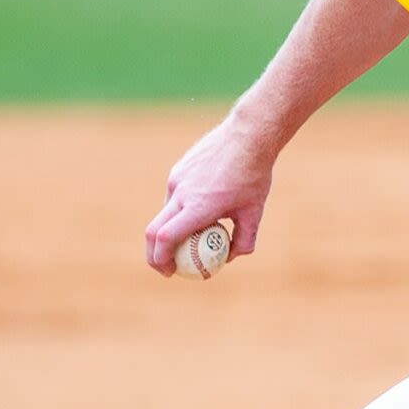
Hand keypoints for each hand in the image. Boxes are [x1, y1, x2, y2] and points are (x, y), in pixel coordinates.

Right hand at [144, 115, 275, 275]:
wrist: (248, 135)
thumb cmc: (254, 175)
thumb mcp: (254, 212)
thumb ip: (245, 239)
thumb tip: (231, 257)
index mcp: (198, 207)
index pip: (166, 238)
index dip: (161, 260)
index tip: (169, 272)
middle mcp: (182, 193)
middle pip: (153, 231)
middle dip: (154, 254)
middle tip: (166, 267)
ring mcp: (177, 179)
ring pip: (164, 212)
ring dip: (170, 231)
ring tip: (191, 238)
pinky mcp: (178, 170)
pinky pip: (173, 196)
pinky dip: (178, 211)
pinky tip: (199, 208)